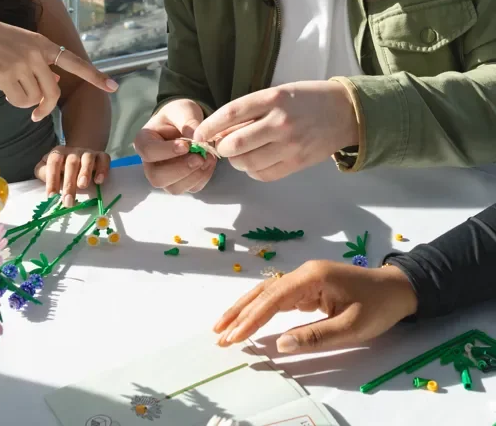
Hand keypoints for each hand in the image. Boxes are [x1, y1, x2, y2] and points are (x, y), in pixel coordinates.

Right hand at [0, 9, 117, 120]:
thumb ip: (38, 63)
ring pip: (35, 99)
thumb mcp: (18, 46)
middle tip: (37, 116)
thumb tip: (55, 84)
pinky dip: (12, 102)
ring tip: (8, 89)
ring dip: (24, 102)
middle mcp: (36, 52)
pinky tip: (1, 89)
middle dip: (45, 108)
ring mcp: (22, 63)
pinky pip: (19, 101)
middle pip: (53, 93)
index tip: (113, 87)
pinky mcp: (6, 74)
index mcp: (41, 43)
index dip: (95, 76)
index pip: (74, 62)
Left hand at [35, 146, 110, 206]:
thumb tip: (45, 179)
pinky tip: (99, 181)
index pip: (53, 162)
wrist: (81, 154)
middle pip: (71, 163)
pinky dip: (102, 169)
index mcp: (58, 153)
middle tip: (68, 201)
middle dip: (69, 183)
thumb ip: (43, 172)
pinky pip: (103, 159)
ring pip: (87, 159)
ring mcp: (88, 153)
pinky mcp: (101, 156)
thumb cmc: (62, 167)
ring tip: (83, 186)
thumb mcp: (49, 168)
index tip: (51, 197)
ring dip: (85, 172)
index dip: (52, 179)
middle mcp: (73, 151)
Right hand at [134, 99, 215, 193]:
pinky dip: (203, 177)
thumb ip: (188, 121)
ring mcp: (165, 175)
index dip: (167, 152)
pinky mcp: (181, 182)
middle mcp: (150, 162)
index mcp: (144, 141)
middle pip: (157, 177)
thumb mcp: (183, 110)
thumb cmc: (178, 115)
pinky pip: (191, 188)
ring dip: (194, 176)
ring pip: (174, 188)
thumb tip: (196, 139)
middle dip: (181, 170)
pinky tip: (209, 162)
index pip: (148, 152)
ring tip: (207, 157)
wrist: (187, 123)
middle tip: (199, 157)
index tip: (185, 145)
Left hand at [192, 81, 357, 181]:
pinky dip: (252, 171)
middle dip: (220, 147)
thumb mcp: (277, 93)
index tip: (198, 134)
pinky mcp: (298, 162)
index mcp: (272, 98)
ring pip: (247, 163)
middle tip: (220, 145)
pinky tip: (255, 161)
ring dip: (235, 161)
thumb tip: (219, 130)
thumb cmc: (306, 99)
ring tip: (238, 153)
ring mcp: (290, 145)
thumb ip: (251, 110)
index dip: (209, 126)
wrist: (346, 111)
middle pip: (234, 143)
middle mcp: (280, 122)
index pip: (230, 114)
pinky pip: (264, 174)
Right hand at [213, 260, 417, 353]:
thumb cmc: (377, 307)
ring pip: (267, 293)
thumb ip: (314, 336)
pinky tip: (248, 319)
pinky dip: (260, 309)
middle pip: (263, 292)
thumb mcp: (350, 328)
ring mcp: (304, 278)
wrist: (398, 289)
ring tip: (224, 327)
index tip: (234, 337)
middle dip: (239, 313)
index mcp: (311, 277)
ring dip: (245, 309)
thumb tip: (280, 345)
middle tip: (218, 333)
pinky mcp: (308, 287)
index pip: (273, 299)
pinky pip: (278, 297)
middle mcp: (302, 273)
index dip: (251, 319)